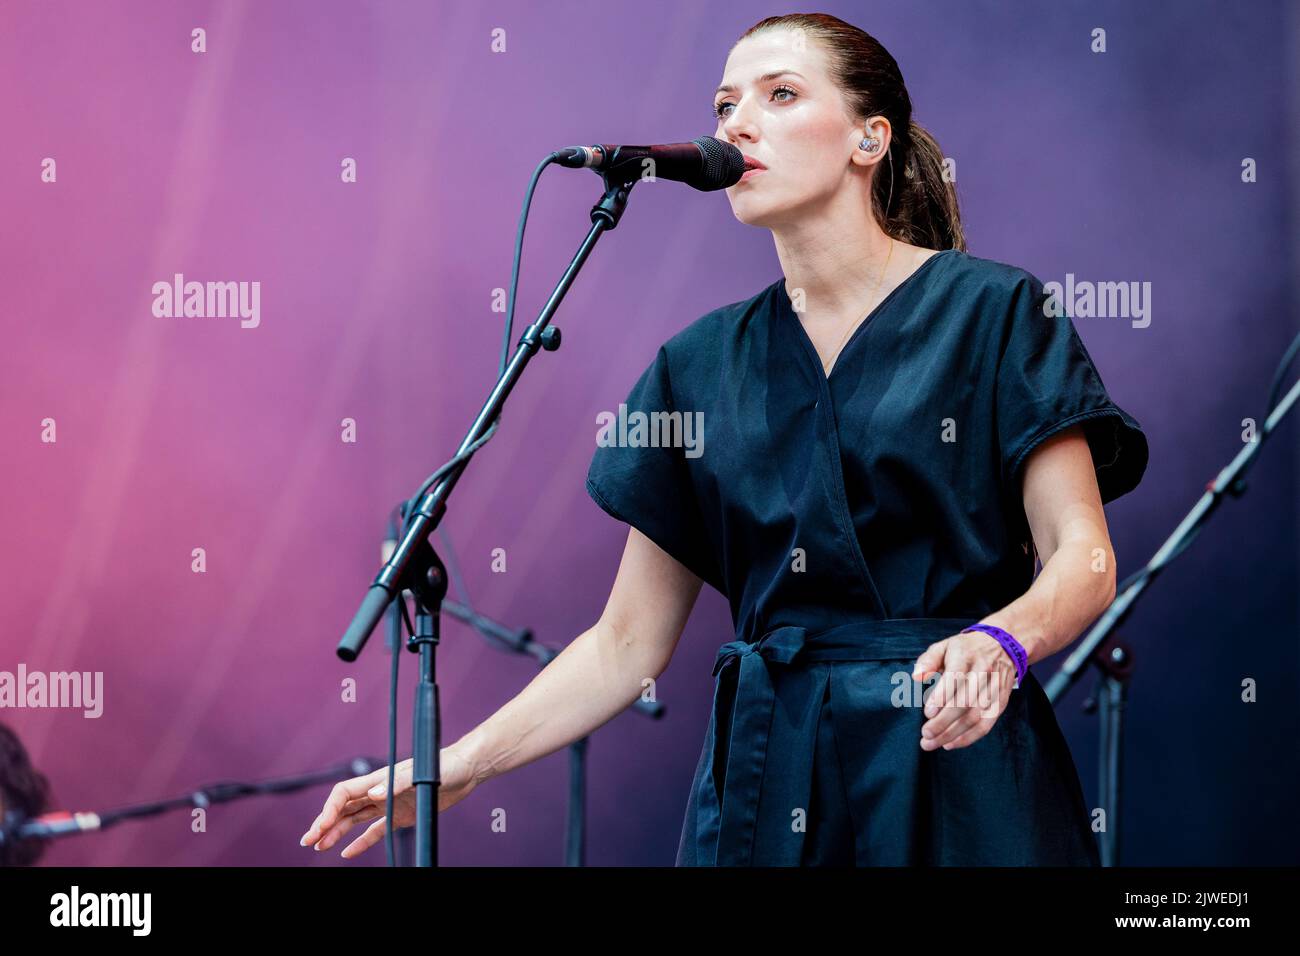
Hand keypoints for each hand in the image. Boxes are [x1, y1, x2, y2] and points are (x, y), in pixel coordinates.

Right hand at [299, 746, 477, 858]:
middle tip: (308, 841)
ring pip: (354, 820)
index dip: (329, 809)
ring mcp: (388, 804)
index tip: (320, 826)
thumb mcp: (420, 774)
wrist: (463, 769)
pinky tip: (347, 853)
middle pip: (344, 808)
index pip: (344, 794)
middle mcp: (379, 791)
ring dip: (336, 832)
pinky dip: (360, 842)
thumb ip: (397, 783)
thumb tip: (373, 793)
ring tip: (319, 846)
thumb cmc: (442, 766)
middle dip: (324, 823)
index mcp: (379, 779)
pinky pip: (375, 831)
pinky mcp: (400, 815)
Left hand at [910, 632, 1016, 751]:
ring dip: (953, 734)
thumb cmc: (965, 650)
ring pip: (975, 716)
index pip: (955, 678)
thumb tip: (916, 677)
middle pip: (965, 702)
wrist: (1002, 646)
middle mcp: (983, 672)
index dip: (941, 697)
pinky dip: (969, 737)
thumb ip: (928, 661)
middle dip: (944, 722)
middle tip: (925, 734)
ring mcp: (994, 688)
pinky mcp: (1001, 701)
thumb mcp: (943, 646)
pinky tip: (951, 743)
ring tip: (932, 743)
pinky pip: (986, 724)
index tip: (927, 713)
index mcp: (966, 656)